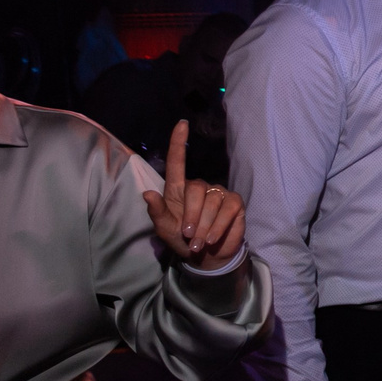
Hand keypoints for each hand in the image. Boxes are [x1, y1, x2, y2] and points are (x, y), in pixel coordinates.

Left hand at [142, 120, 245, 269]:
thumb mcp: (164, 229)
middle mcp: (200, 187)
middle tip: (188, 236)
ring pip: (211, 202)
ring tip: (199, 242)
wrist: (205, 257)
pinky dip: (218, 226)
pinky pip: (228, 209)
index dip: (178, 143)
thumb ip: (157, 212)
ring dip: (203, 226)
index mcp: (178, 190)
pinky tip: (211, 238)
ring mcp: (219, 194)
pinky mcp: (235, 204)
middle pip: (195, 189)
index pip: (178, 162)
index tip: (181, 124)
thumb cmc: (182, 240)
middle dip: (190, 215)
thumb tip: (147, 193)